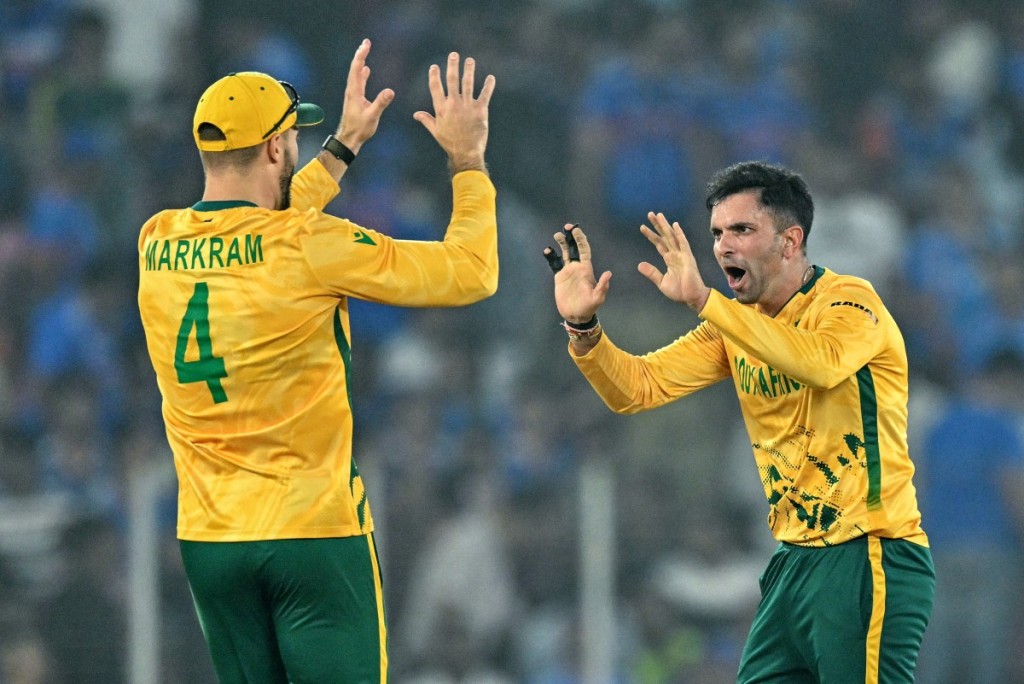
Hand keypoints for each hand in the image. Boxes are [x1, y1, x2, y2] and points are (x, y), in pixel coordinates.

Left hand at [335, 39, 394, 152]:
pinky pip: (358, 81)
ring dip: (360, 61)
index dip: (361, 55)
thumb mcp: (372, 116)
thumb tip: (390, 91)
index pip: (356, 68)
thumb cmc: (359, 129)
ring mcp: (352, 94)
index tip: (367, 44)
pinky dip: (361, 72)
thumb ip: (380, 103)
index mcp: (354, 91)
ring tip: (365, 51)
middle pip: (354, 68)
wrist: (349, 138)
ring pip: (355, 73)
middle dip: (360, 54)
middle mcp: (351, 90)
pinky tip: (366, 70)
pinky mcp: (355, 98)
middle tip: (366, 42)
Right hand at [413, 52, 495, 173]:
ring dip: (469, 70)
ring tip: (470, 61)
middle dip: (452, 66)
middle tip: (454, 55)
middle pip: (452, 80)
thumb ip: (426, 120)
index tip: (434, 66)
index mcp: (441, 108)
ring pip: (468, 83)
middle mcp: (454, 104)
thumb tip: (416, 114)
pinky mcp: (480, 110)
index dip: (434, 75)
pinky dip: (488, 85)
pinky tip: (491, 78)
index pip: (435, 87)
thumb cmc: (450, 143)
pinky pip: (485, 94)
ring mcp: (467, 106)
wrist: (466, 153)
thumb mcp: (436, 131)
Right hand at [545, 224, 611, 323]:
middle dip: (571, 237)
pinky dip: (551, 256)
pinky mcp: (559, 277)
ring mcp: (568, 271)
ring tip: (557, 235)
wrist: (576, 315)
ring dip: (561, 243)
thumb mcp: (597, 298)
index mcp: (586, 269)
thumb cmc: (589, 307)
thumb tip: (609, 273)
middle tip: (567, 227)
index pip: (584, 250)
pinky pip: (554, 263)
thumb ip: (602, 286)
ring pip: (564, 253)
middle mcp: (577, 267)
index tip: (576, 231)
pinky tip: (547, 250)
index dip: (581, 240)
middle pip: (574, 247)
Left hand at [638, 212, 710, 310]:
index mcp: (669, 259)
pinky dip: (679, 234)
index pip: (658, 244)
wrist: (691, 297)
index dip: (651, 235)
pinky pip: (683, 243)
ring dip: (665, 226)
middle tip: (649, 214)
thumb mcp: (661, 282)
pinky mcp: (688, 257)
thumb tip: (639, 265)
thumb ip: (652, 272)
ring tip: (658, 215)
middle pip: (664, 236)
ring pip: (672, 237)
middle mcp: (675, 254)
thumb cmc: (679, 291)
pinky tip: (675, 225)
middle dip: (657, 225)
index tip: (642, 227)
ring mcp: (682, 254)